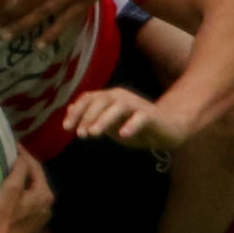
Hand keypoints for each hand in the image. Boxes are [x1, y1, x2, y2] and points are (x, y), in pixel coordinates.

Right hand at [0, 149, 53, 232]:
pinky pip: (26, 206)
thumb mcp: (11, 187)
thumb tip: (23, 157)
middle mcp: (47, 207)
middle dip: (23, 169)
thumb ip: (20, 169)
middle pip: (35, 181)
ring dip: (21, 183)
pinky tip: (8, 195)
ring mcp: (39, 220)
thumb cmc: (3, 216)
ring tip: (8, 174)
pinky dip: (19, 197)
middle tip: (10, 158)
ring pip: (30, 194)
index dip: (24, 154)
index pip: (36, 167)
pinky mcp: (29, 229)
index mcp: (45, 195)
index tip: (13, 145)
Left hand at [63, 87, 189, 150]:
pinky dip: (131, 124)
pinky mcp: (151, 115)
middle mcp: (122, 97)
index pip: (89, 99)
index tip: (66, 128)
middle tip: (81, 134)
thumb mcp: (110, 123)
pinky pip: (140, 117)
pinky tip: (123, 135)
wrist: (166, 129)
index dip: (77, 112)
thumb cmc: (135, 125)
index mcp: (110, 98)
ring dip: (104, 119)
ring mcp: (137, 104)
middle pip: (101, 100)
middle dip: (88, 116)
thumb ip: (92, 116)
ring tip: (94, 134)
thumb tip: (71, 109)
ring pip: (119, 106)